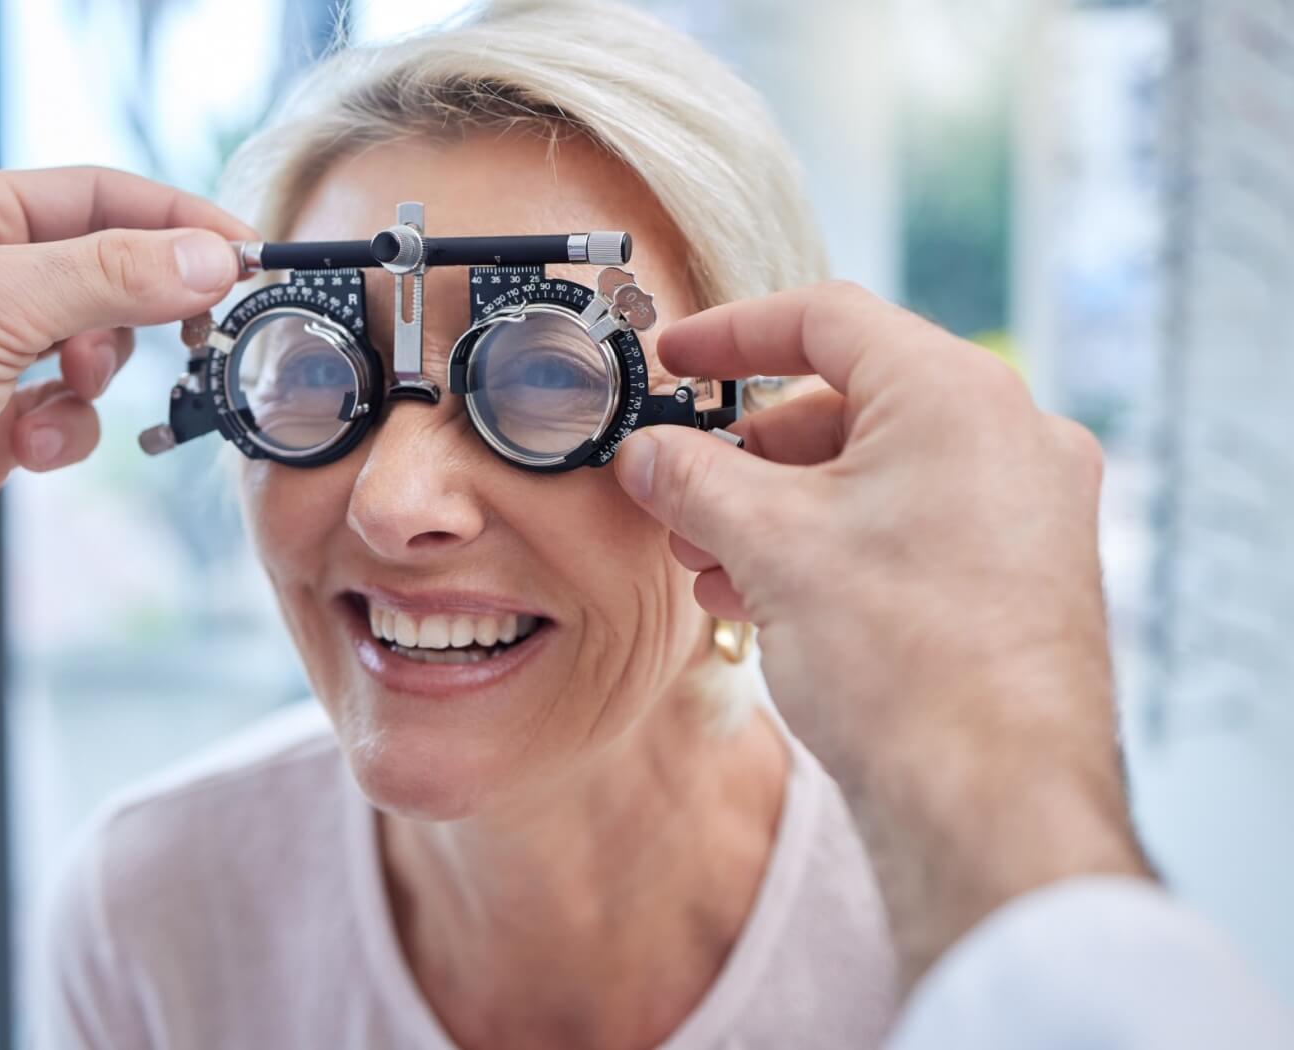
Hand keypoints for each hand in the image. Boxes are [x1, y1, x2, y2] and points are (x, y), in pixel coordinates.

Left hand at [0, 166, 250, 629]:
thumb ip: (110, 276)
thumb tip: (208, 258)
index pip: (97, 195)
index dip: (174, 220)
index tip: (241, 252)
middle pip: (105, 271)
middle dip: (142, 305)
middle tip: (195, 329)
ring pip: (95, 350)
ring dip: (96, 377)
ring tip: (66, 392)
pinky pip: (69, 417)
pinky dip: (66, 431)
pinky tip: (28, 447)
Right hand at [614, 281, 1150, 982]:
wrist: (993, 806)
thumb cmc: (903, 662)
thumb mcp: (766, 546)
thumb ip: (691, 478)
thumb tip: (644, 454)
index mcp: (958, 395)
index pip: (827, 319)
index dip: (731, 334)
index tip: (673, 359)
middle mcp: (1011, 435)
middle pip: (848, 402)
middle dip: (748, 449)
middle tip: (679, 487)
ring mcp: (1025, 508)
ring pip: (876, 472)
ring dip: (779, 506)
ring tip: (707, 558)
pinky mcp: (1019, 573)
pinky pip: (910, 524)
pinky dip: (832, 542)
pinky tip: (763, 596)